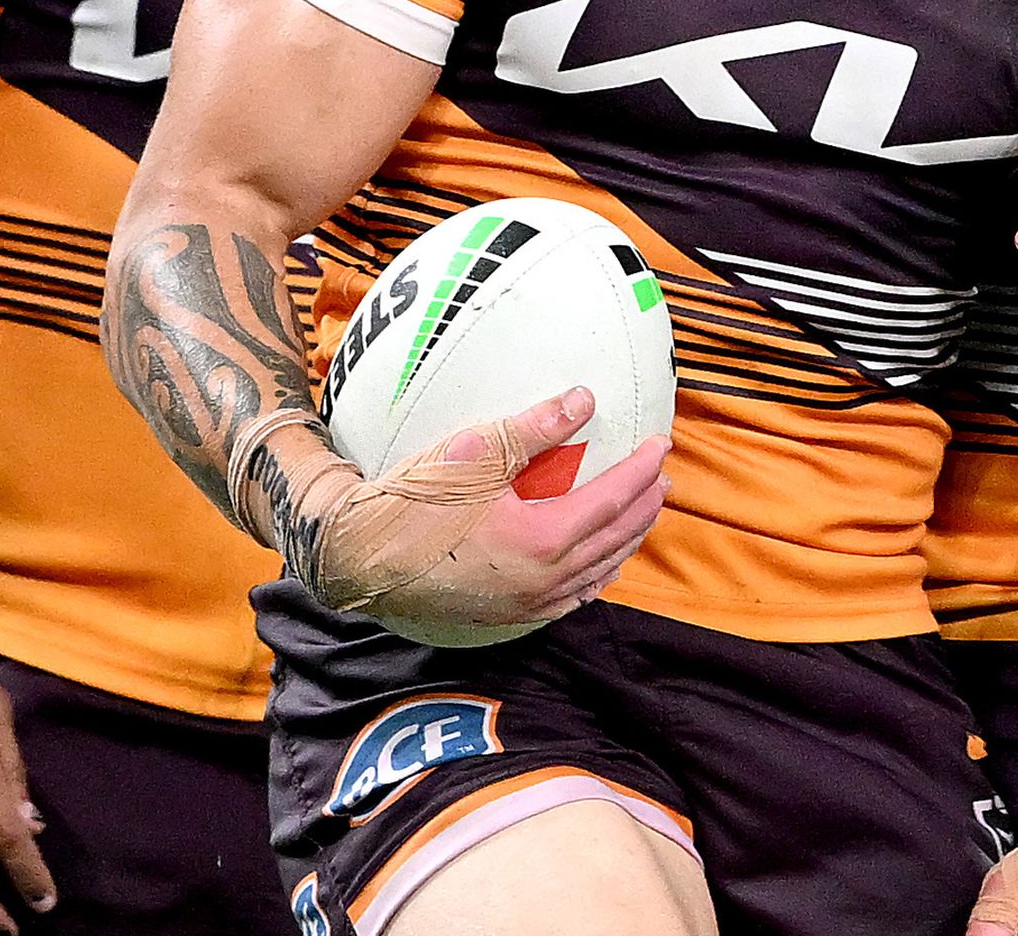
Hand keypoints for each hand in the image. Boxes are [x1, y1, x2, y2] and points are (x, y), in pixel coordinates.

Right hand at [299, 388, 670, 635]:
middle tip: (662, 477)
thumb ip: (534, 427)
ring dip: (625, 540)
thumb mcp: (473, 453)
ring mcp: (525, 606)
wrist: (356, 560)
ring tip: (641, 513)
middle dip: (645, 506)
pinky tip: (595, 563)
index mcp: (541, 540)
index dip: (642, 470)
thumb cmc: (409, 504)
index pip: (613, 501)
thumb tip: (583, 400)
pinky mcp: (505, 618)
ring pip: (596, 572)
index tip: (661, 444)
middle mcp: (543, 582)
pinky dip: (594, 573)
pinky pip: (570, 597)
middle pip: (614, 540)